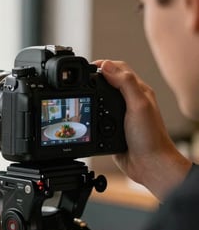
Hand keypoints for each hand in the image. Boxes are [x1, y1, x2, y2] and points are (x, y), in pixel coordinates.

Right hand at [94, 60, 191, 200]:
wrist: (148, 164)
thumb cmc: (149, 137)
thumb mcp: (138, 105)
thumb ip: (124, 83)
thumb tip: (106, 66)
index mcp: (139, 91)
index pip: (120, 69)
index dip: (104, 65)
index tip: (88, 67)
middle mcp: (131, 102)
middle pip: (110, 83)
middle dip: (95, 79)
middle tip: (81, 80)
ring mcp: (122, 116)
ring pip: (104, 100)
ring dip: (93, 96)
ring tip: (82, 94)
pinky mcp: (114, 130)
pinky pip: (101, 118)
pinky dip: (93, 114)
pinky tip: (88, 115)